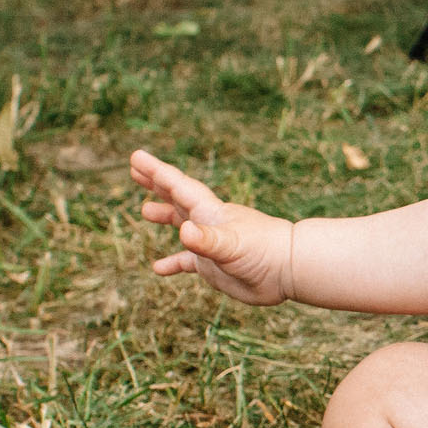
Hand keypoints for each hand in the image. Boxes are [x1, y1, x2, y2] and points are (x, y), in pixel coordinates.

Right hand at [130, 148, 295, 304]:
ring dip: (165, 216)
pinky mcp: (216, 266)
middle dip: (157, 183)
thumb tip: (184, 231)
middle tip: (135, 170)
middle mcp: (209, 223)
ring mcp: (212, 244)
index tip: (136, 156)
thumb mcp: (233, 245)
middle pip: (178, 197)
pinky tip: (158, 268)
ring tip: (145, 210)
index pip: (179, 186)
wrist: (291, 270)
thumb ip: (208, 240)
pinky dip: (173, 263)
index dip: (156, 172)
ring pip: (183, 224)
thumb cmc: (265, 252)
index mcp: (211, 212)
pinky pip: (188, 262)